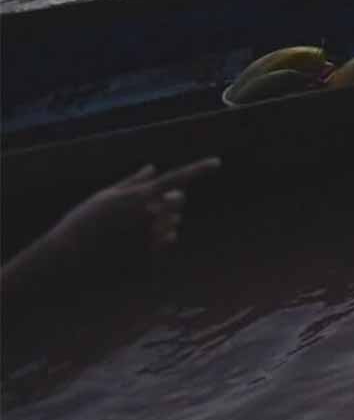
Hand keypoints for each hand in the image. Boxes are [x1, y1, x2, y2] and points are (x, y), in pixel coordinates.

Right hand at [39, 159, 219, 264]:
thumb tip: (153, 168)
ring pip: (173, 222)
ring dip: (161, 222)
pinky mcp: (152, 255)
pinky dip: (158, 239)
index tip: (217, 162)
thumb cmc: (83, 222)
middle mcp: (151, 214)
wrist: (70, 257)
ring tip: (131, 230)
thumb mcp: (105, 197)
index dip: (199, 169)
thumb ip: (133, 182)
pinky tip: (134, 244)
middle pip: (178, 200)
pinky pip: (168, 241)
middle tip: (148, 207)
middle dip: (170, 200)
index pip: (177, 178)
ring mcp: (153, 235)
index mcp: (140, 196)